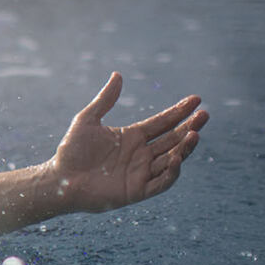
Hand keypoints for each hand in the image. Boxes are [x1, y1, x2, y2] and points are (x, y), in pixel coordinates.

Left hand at [48, 72, 207, 212]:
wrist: (60, 179)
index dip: (179, 112)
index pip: (163, 122)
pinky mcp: (138, 190)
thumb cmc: (71, 151)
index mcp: (132, 136)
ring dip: (185, 147)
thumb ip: (105, 99)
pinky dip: (172, 171)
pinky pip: (162, 182)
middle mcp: (141, 154)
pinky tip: (177, 157)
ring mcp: (142, 173)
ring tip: (195, 133)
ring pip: (172, 159)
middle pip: (173, 139)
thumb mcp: (87, 120)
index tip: (196, 100)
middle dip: (190, 126)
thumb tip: (118, 74)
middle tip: (204, 114)